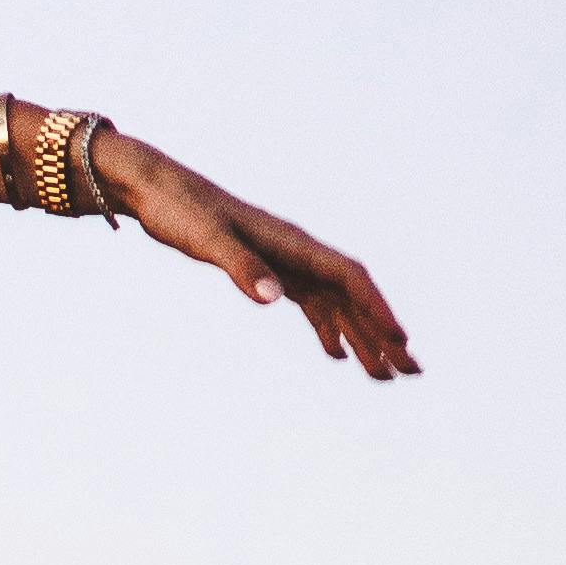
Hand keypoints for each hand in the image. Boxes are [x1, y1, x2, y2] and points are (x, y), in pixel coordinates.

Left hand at [98, 133, 418, 380]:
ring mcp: (284, 261)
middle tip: (411, 373)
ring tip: (383, 377)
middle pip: (352, 297)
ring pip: (335, 305)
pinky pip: (310, 304)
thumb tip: (274, 298)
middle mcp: (297, 252)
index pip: (349, 278)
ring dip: (360, 339)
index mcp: (292, 243)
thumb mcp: (205, 238)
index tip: (399, 341)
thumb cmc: (178, 209)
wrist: (154, 187)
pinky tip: (336, 354)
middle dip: (382, 335)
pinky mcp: (267, 269)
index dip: (376, 309)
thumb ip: (240, 266)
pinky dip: (326, 329)